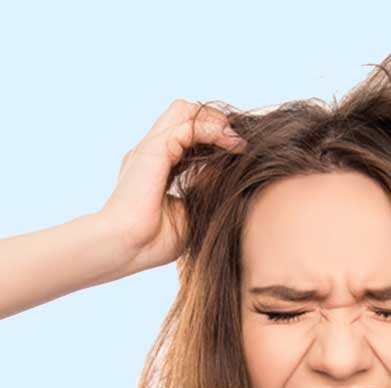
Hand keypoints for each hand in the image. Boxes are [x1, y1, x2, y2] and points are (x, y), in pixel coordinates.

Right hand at [97, 99, 246, 273]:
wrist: (125, 247)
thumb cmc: (152, 241)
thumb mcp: (190, 212)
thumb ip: (205, 189)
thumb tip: (226, 171)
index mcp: (157, 167)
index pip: (186, 135)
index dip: (214, 137)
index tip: (239, 151)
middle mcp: (151, 153)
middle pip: (184, 114)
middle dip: (215, 121)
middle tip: (239, 143)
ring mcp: (150, 149)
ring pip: (183, 111)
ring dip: (214, 121)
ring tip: (236, 141)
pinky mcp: (153, 150)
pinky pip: (188, 126)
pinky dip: (213, 130)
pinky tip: (232, 144)